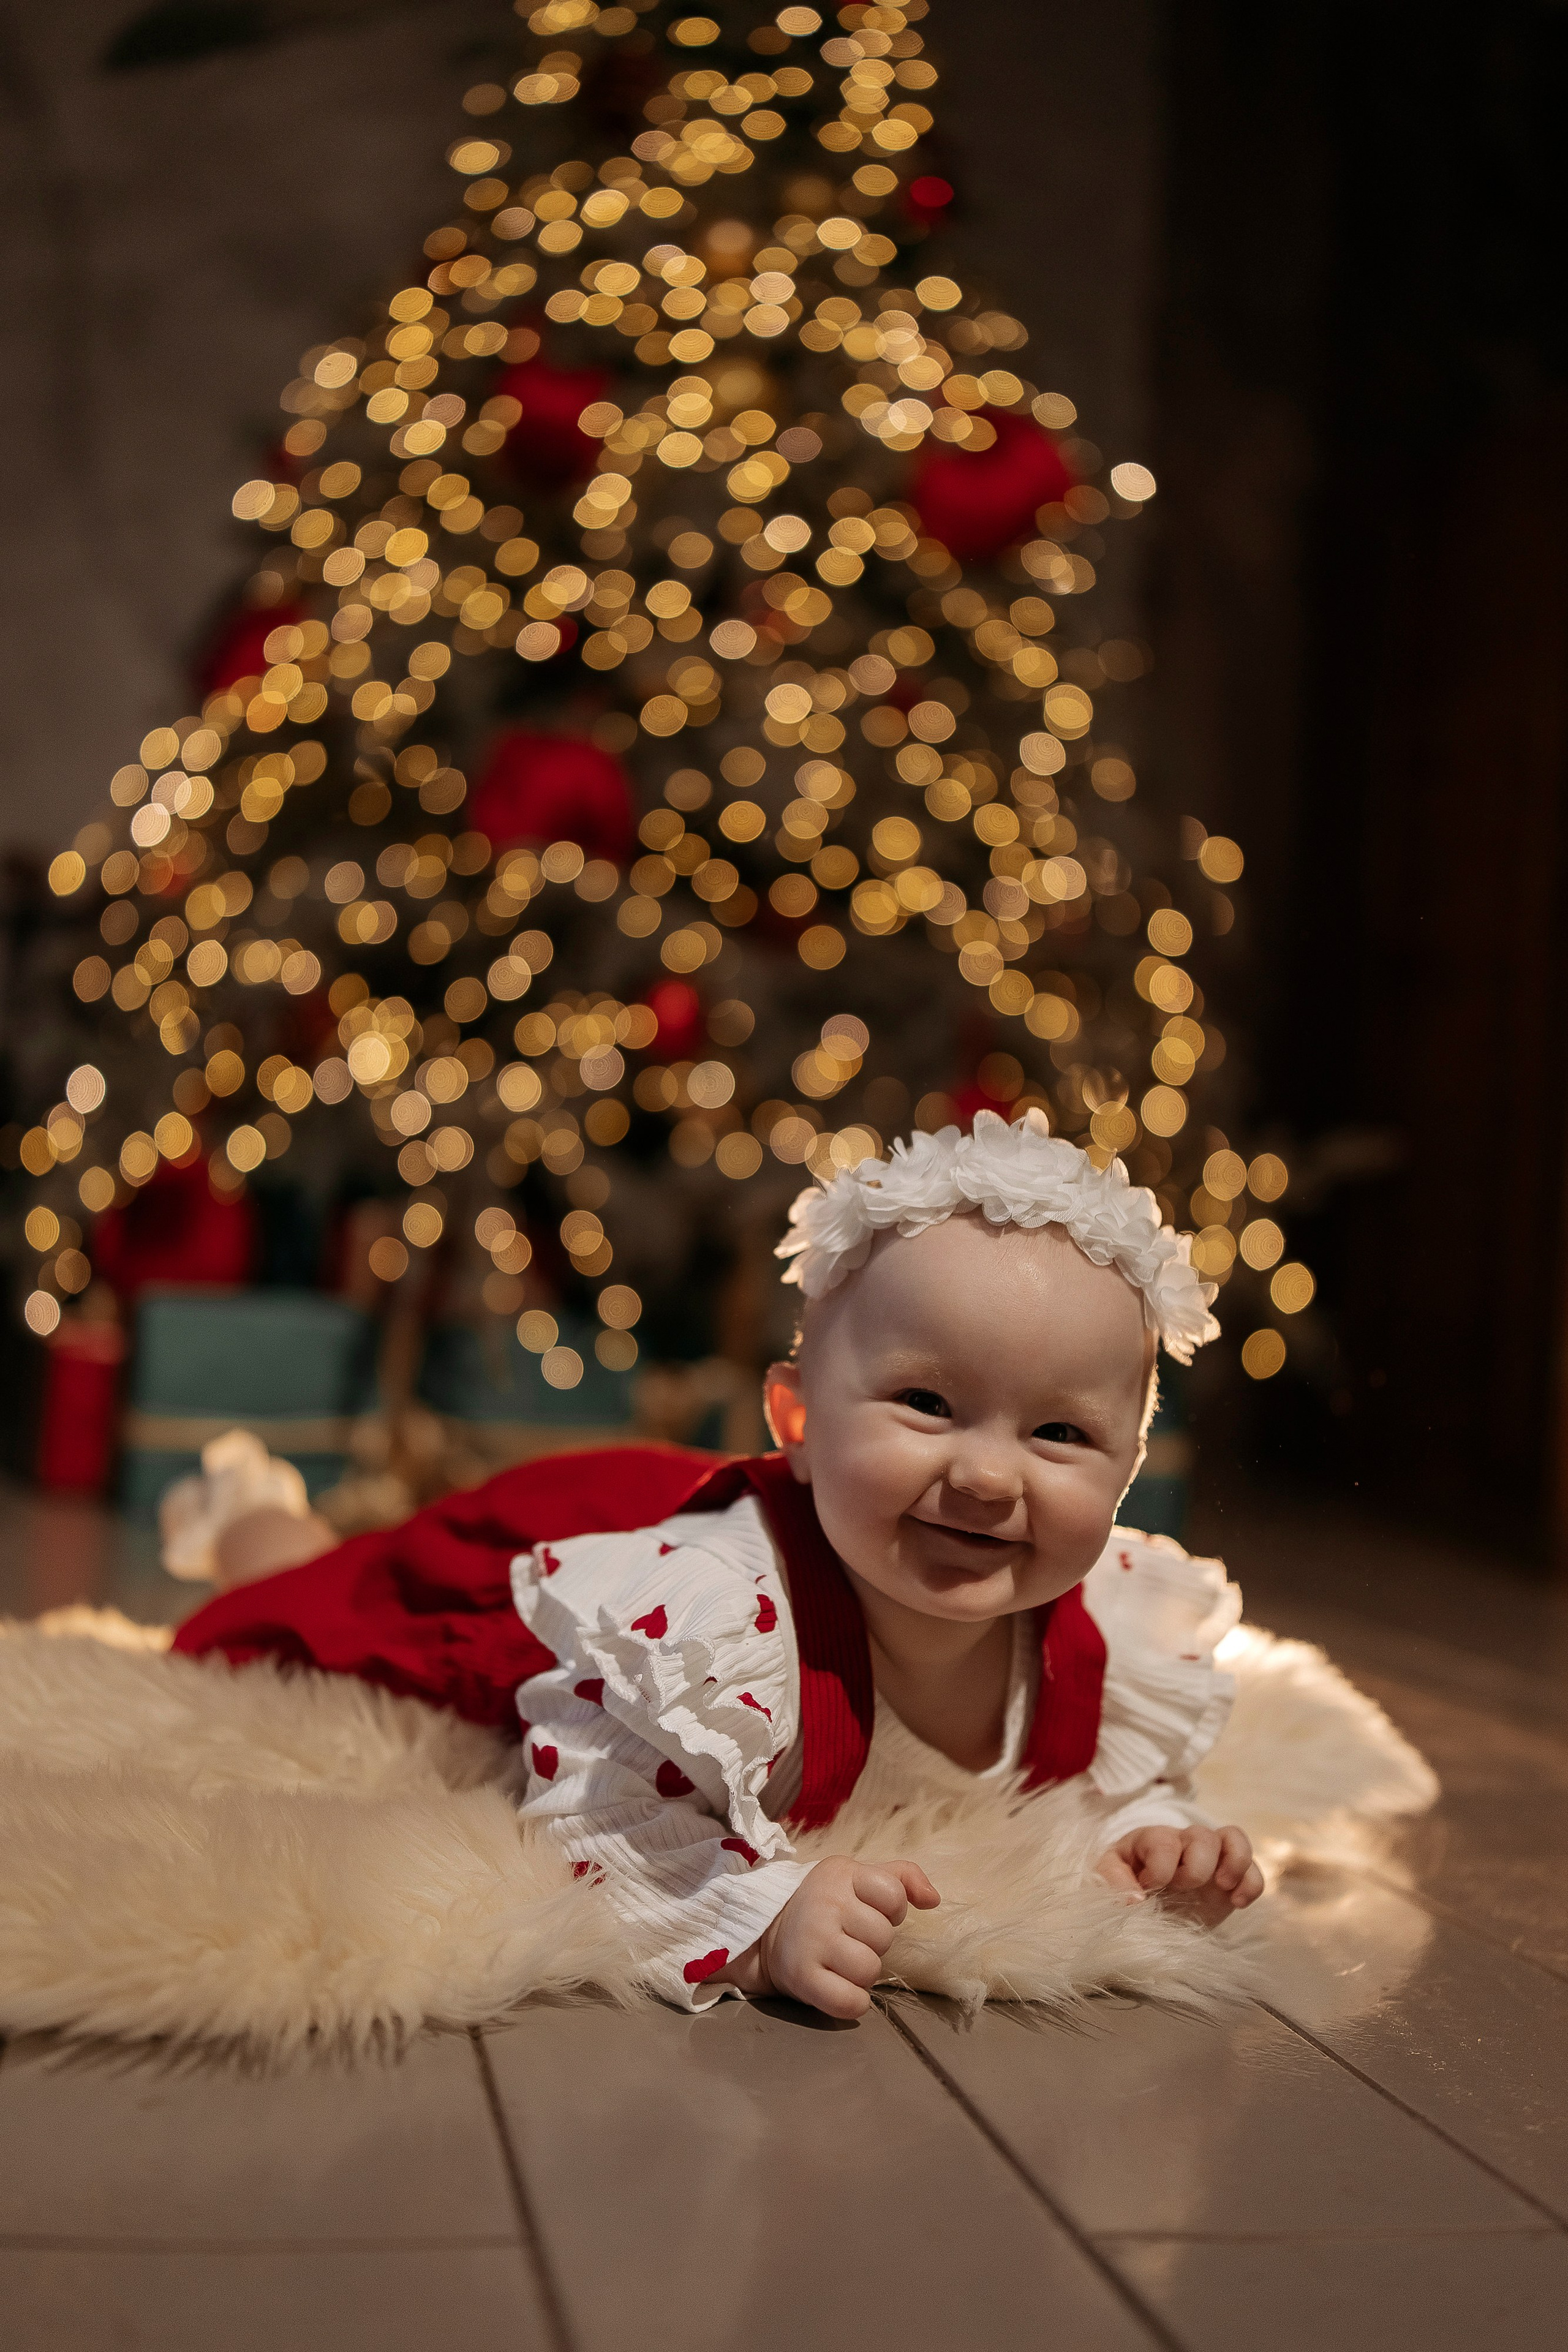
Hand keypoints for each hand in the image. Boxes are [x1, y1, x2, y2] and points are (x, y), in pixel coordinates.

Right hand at [718, 1856, 940, 2019]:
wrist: (768, 1930)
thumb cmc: (826, 1903)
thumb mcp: (859, 1877)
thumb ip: (902, 1877)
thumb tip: (934, 1899)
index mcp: (842, 1874)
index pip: (894, 1895)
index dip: (891, 1909)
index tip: (870, 1911)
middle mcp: (826, 1903)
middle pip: (883, 1937)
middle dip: (873, 1943)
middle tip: (850, 1939)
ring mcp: (812, 1941)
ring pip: (869, 1970)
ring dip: (862, 1974)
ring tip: (842, 1962)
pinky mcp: (802, 1977)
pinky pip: (850, 2002)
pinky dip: (853, 2002)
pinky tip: (840, 1988)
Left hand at [1097, 1823, 1263, 1925]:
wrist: (1145, 1905)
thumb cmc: (1125, 1885)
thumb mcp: (1106, 1879)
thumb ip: (1112, 1882)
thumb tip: (1134, 1899)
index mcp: (1151, 1840)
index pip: (1164, 1842)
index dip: (1160, 1868)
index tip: (1150, 1890)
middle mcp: (1184, 1842)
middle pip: (1202, 1835)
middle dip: (1196, 1867)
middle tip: (1183, 1889)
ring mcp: (1211, 1858)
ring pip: (1234, 1838)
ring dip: (1234, 1862)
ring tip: (1223, 1887)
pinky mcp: (1229, 1879)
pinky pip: (1253, 1869)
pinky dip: (1252, 1883)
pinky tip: (1238, 1903)